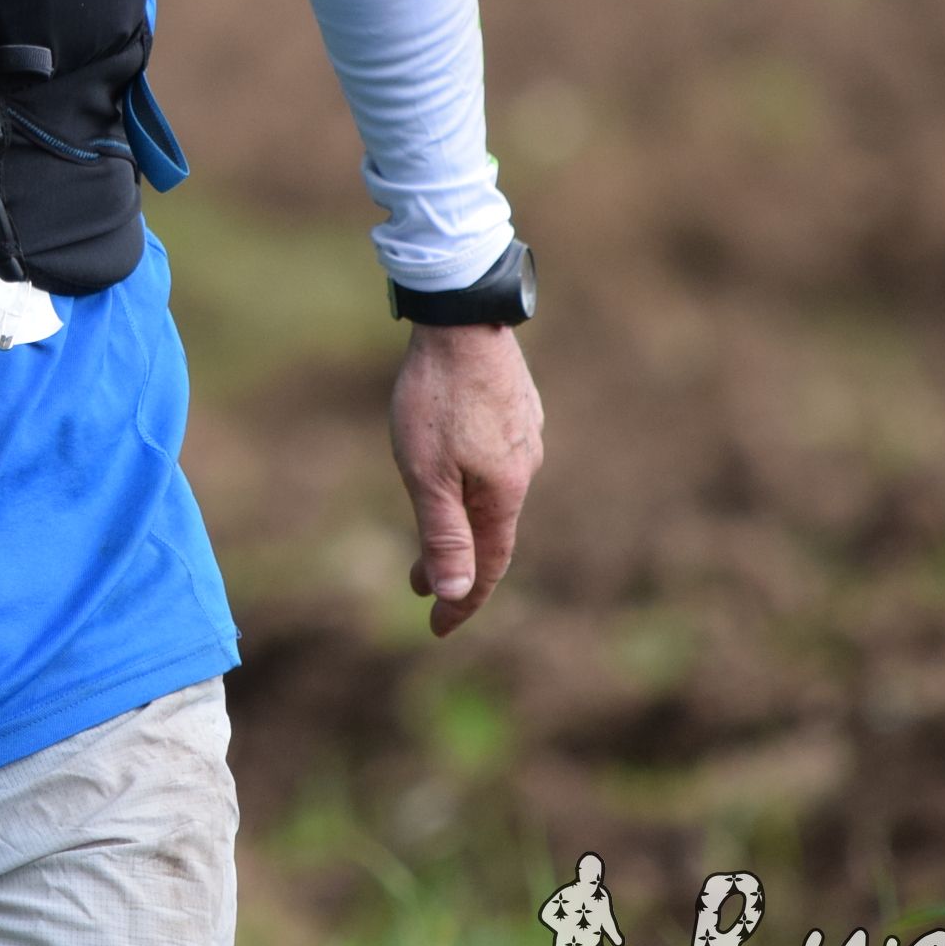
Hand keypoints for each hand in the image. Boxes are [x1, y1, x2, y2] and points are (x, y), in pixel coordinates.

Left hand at [388, 321, 543, 636]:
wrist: (463, 317)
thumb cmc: (438, 397)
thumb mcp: (427, 473)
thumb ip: (442, 533)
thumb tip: (455, 592)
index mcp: (504, 492)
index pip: (487, 565)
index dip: (462, 600)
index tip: (437, 628)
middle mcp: (524, 469)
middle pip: (491, 533)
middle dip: (457, 565)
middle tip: (421, 588)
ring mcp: (524, 437)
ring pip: (493, 496)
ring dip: (462, 522)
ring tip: (430, 534)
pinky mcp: (515, 409)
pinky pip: (495, 464)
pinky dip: (471, 486)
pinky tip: (455, 474)